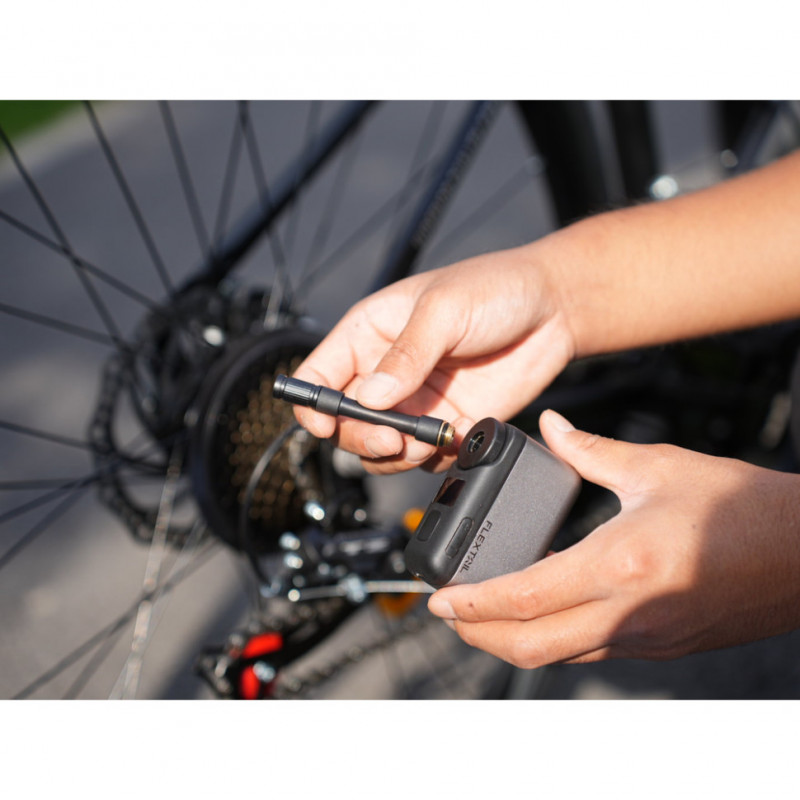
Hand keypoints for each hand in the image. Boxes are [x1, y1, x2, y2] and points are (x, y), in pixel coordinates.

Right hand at [292, 245, 573, 472]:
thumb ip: (407, 355)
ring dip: (397, 455)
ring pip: (382, 449)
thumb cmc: (494, 288)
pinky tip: (457, 435)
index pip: (319, 375)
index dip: (313, 405)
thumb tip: (370, 398)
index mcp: (369, 334)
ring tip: (427, 441)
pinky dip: (435, 458)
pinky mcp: (447, 424)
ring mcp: (416, 402)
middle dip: (363, 438)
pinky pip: (426, 457)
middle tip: (393, 438)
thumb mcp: (444, 310)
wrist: (554, 309)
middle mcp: (385, 373)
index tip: (324, 424)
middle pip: (346, 423)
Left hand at [427, 410, 799, 666]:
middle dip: (478, 634)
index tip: (441, 597)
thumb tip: (553, 427)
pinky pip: (589, 650)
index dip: (474, 603)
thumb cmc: (742, 509)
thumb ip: (592, 450)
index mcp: (620, 565)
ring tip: (483, 612)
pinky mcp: (659, 645)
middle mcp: (627, 614)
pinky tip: (542, 610)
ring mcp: (644, 638)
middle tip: (448, 611)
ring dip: (510, 640)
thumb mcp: (658, 468)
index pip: (525, 597)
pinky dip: (551, 637)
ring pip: (557, 656)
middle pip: (529, 646)